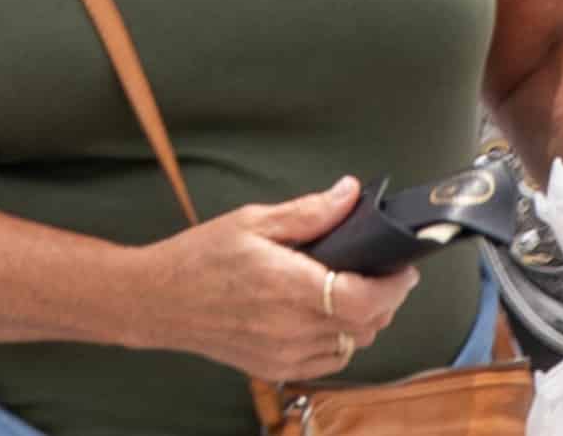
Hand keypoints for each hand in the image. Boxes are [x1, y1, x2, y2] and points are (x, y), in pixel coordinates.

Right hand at [146, 180, 423, 387]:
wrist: (159, 300)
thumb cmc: (201, 256)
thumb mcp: (252, 221)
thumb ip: (308, 212)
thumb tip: (350, 194)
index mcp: (287, 286)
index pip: (363, 300)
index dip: (393, 287)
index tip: (403, 269)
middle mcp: (290, 328)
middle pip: (367, 326)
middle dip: (385, 300)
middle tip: (381, 274)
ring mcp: (284, 354)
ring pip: (352, 346)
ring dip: (364, 321)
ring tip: (353, 292)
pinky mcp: (276, 368)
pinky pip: (330, 361)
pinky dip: (340, 341)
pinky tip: (326, 316)